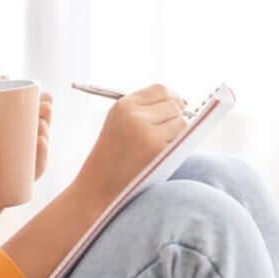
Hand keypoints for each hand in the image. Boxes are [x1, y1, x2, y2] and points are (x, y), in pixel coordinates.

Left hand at [0, 74, 51, 181]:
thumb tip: (3, 74)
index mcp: (27, 129)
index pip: (42, 112)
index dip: (45, 102)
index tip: (44, 96)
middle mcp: (32, 144)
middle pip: (44, 125)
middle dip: (46, 114)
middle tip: (44, 105)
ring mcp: (31, 160)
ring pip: (42, 142)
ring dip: (44, 131)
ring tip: (40, 123)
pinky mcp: (28, 177)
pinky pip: (38, 165)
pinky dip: (40, 153)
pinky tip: (40, 142)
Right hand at [74, 82, 187, 202]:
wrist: (97, 188)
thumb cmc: (112, 158)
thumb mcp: (119, 124)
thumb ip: (144, 110)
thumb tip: (180, 103)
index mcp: (123, 106)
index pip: (160, 90)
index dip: (173, 97)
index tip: (178, 107)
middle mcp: (133, 115)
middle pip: (174, 105)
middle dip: (177, 117)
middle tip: (169, 132)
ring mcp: (146, 132)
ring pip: (181, 122)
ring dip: (178, 133)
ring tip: (161, 146)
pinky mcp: (157, 150)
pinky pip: (181, 140)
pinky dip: (177, 147)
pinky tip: (161, 156)